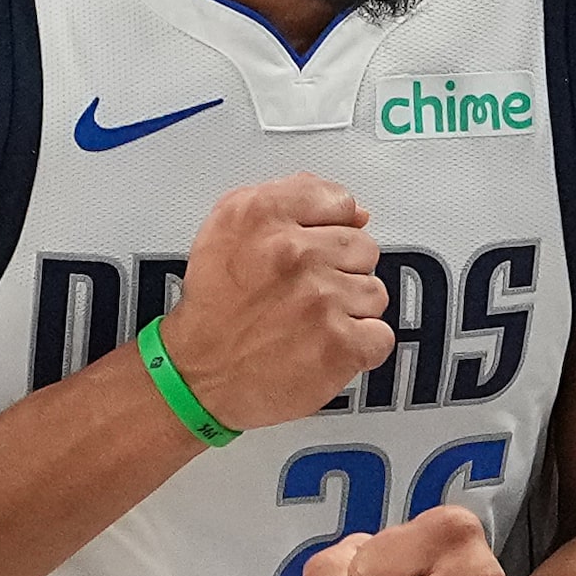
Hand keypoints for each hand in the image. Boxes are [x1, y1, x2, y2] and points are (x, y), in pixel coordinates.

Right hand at [157, 174, 395, 430]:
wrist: (195, 376)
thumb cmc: (214, 307)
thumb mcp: (230, 228)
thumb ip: (292, 199)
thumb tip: (356, 212)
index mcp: (264, 216)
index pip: (341, 202)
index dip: (330, 231)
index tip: (310, 253)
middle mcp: (293, 252)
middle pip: (363, 248)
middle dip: (340, 272)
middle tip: (303, 296)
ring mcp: (320, 299)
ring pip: (373, 292)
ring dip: (349, 312)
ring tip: (309, 324)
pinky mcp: (339, 345)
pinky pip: (380, 336)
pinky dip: (359, 348)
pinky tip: (325, 348)